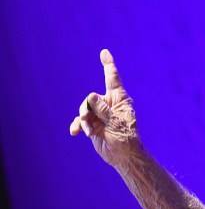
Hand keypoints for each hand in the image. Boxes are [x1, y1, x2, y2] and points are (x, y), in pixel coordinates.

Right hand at [70, 49, 141, 166]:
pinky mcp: (94, 123)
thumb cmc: (124, 138)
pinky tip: (76, 133)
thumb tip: (91, 96)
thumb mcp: (115, 122)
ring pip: (84, 108)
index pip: (112, 78)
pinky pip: (81, 120)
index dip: (108, 64)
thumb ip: (103, 109)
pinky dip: (78, 125)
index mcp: (119, 99)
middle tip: (91, 121)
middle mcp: (109, 104)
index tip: (104, 52)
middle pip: (91, 97)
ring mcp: (100, 114)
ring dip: (84, 120)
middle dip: (87, 108)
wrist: (122, 156)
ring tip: (90, 131)